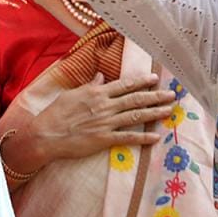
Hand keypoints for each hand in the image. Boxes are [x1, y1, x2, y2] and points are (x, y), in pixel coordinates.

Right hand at [27, 72, 174, 162]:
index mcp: (97, 92)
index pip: (124, 84)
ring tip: (169, 110)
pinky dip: (143, 137)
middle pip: (136, 99)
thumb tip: (101, 77)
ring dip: (155, 113)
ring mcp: (106, 123)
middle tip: (172, 94)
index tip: (155, 79)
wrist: (45, 135)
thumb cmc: (56, 113)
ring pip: (136, 116)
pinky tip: (156, 137)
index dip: (142, 81)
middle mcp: (105, 106)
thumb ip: (90, 86)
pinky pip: (128, 138)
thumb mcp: (72, 94)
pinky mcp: (104, 139)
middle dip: (156, 96)